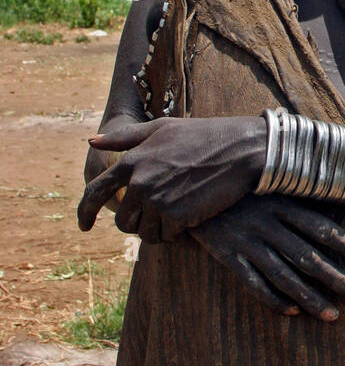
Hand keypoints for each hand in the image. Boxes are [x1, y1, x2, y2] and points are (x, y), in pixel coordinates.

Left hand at [78, 116, 266, 240]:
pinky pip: (168, 237)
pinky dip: (178, 235)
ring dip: (159, 230)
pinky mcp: (179, 217)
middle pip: (123, 220)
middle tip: (159, 217)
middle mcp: (141, 183)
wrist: (240, 150)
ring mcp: (160, 201)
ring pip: (145, 233)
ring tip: (178, 217)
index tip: (84, 225)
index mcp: (132, 161)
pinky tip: (191, 222)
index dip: (84, 211)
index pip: (95, 191)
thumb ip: (125, 137)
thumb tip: (91, 141)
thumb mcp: (162, 127)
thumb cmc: (203, 135)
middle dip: (137, 223)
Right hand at [189, 194, 344, 320]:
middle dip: (336, 277)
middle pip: (307, 255)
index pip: (321, 226)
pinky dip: (271, 298)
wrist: (190, 186)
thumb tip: (337, 193)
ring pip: (283, 274)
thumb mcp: (268, 182)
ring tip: (332, 315)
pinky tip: (291, 312)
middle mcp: (268, 223)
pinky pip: (252, 282)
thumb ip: (296, 193)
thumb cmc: (239, 185)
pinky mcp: (227, 255)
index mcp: (282, 202)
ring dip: (310, 297)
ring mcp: (247, 240)